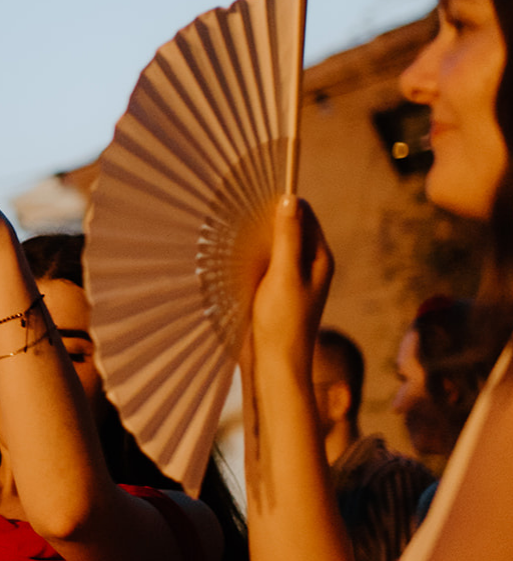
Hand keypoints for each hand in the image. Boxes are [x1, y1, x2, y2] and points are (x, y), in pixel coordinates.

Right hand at [247, 195, 333, 374]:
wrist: (277, 362)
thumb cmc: (284, 320)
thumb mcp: (285, 274)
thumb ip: (287, 237)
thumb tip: (290, 199)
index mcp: (321, 258)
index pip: (305, 215)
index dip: (284, 204)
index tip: (256, 199)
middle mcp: (311, 264)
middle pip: (292, 228)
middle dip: (270, 220)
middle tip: (243, 218)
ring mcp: (295, 277)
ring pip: (278, 244)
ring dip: (261, 238)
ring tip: (239, 237)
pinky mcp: (280, 288)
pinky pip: (269, 261)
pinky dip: (256, 255)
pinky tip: (240, 259)